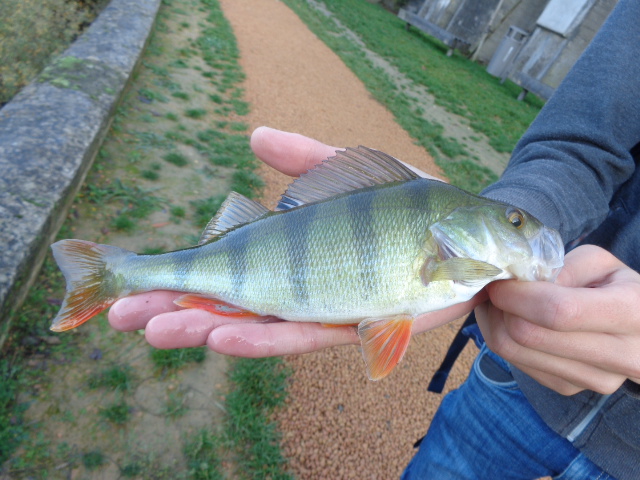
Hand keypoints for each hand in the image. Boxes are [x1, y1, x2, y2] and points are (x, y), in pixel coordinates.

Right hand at [109, 127, 480, 355]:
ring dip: (204, 329)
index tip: (137, 284)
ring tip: (155, 331)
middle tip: (125, 317)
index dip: (181, 278)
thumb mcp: (352, 169)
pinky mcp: (355, 324)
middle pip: (228, 304)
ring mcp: (325, 307)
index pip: (226, 267)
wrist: (469, 236)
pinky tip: (221, 338)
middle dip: (176, 310)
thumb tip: (253, 135)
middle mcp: (300, 284)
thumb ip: (305, 157)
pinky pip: (302, 335)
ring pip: (254, 325)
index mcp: (290, 250)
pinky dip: (261, 338)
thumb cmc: (413, 203)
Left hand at [477, 244, 639, 395]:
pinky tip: (509, 321)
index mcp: (631, 311)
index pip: (558, 311)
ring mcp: (594, 379)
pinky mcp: (570, 388)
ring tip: (497, 303)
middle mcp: (619, 355)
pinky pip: (517, 364)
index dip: (518, 296)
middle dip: (499, 308)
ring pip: (515, 353)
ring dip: (493, 324)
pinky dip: (502, 339)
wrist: (638, 330)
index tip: (499, 282)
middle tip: (493, 289)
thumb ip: (562, 268)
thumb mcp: (599, 263)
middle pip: (529, 335)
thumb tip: (521, 285)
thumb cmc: (614, 287)